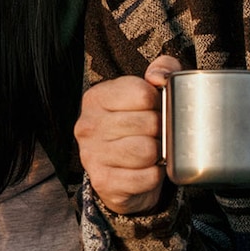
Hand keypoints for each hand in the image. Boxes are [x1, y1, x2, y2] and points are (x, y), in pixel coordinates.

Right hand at [76, 54, 180, 214]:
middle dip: (161, 130)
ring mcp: (92, 155)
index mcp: (96, 98)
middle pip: (148, 123)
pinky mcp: (103, 181)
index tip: (155, 110)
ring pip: (147, 151)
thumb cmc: (138, 129)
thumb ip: (161, 69)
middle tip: (156, 135)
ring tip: (151, 152)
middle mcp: (88, 125)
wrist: (120, 176)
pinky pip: (147, 177)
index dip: (159, 102)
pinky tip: (147, 170)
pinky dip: (154, 176)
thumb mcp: (148, 92)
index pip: (142, 94)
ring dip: (157, 154)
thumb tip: (160, 76)